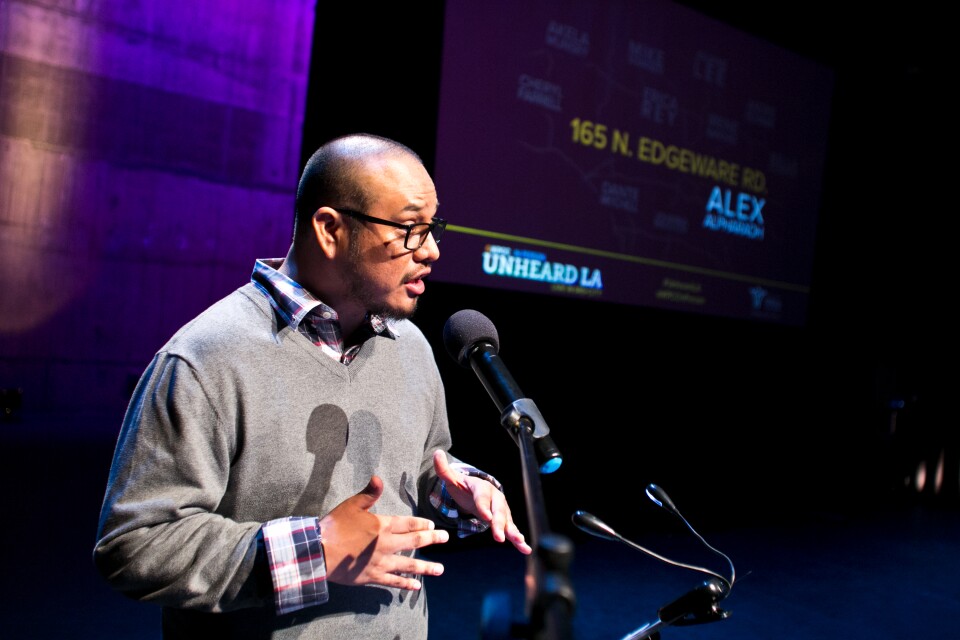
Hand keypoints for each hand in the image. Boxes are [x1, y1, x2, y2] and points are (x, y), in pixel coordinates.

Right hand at [318, 475, 448, 589]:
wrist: (319, 552)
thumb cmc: (335, 526)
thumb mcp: (352, 505)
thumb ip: (369, 493)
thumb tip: (378, 477)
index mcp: (382, 525)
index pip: (408, 524)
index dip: (422, 524)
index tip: (432, 525)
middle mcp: (386, 544)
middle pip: (414, 542)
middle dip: (431, 540)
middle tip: (445, 538)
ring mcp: (380, 562)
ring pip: (408, 565)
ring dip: (426, 567)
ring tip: (440, 569)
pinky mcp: (372, 577)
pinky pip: (393, 581)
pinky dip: (405, 584)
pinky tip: (416, 587)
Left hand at [433, 450, 532, 554]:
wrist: (477, 491)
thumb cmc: (464, 487)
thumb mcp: (452, 479)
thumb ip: (444, 469)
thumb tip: (437, 453)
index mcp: (481, 488)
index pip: (482, 497)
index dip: (484, 506)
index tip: (486, 516)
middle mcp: (495, 498)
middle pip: (498, 510)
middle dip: (499, 524)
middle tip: (498, 537)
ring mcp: (501, 509)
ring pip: (507, 520)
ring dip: (513, 531)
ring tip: (518, 542)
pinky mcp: (504, 520)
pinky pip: (511, 529)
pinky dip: (518, 539)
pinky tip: (525, 548)